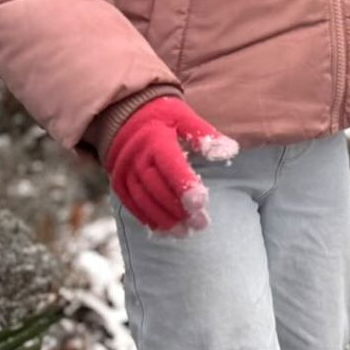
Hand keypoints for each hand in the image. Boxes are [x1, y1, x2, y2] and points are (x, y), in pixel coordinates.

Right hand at [104, 97, 237, 235]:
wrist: (124, 116)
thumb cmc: (163, 117)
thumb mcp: (184, 117)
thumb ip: (205, 134)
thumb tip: (230, 150)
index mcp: (155, 139)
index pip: (170, 165)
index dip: (184, 185)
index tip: (202, 202)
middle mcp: (137, 158)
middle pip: (157, 187)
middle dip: (178, 208)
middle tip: (201, 224)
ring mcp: (125, 172)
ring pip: (144, 200)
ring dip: (164, 218)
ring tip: (186, 233)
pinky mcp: (119, 183)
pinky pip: (131, 204)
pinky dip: (147, 219)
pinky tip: (165, 231)